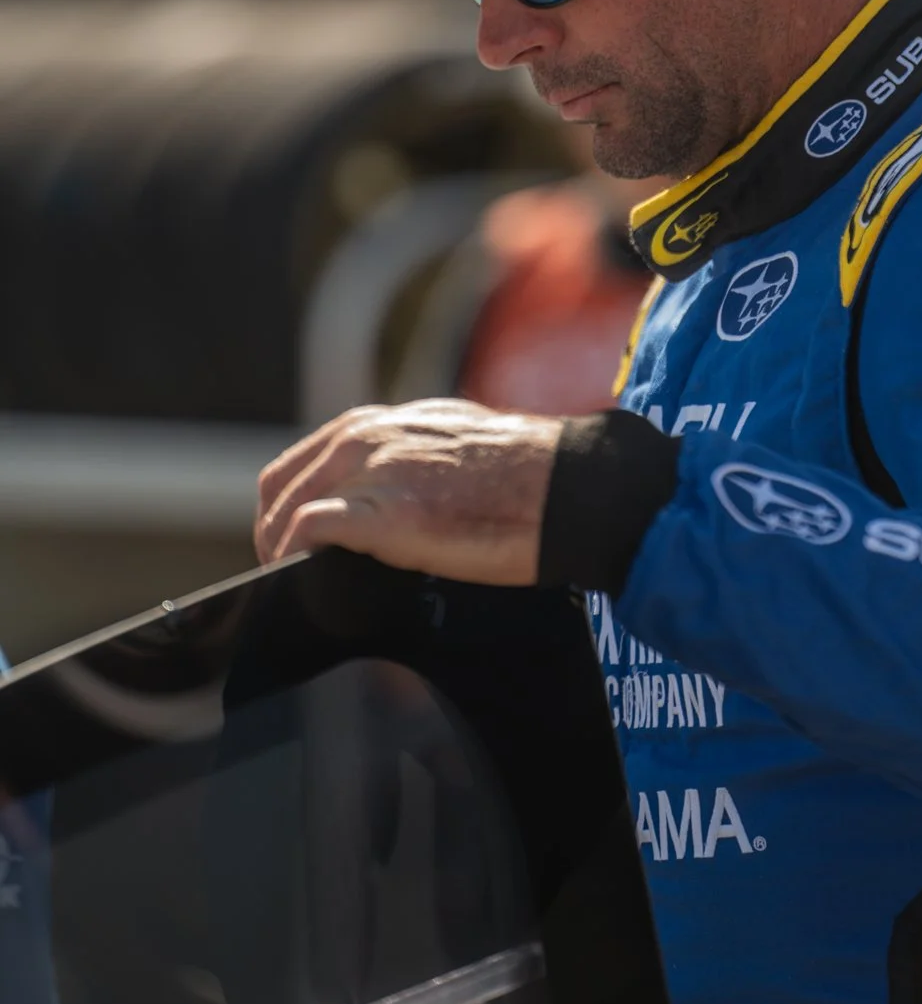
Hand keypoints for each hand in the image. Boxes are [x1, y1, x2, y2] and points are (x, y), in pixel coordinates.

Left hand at [254, 399, 563, 585]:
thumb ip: (423, 457)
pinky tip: (302, 579)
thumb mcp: (463, 442)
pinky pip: (306, 531)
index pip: (310, 455)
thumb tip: (415, 488)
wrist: (566, 486)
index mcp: (391, 421)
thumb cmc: (532, 475)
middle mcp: (371, 437)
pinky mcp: (383, 513)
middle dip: (273, 527)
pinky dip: (294, 557)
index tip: (296, 535)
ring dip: (277, 548)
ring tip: (288, 581)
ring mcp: (374, 472)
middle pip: (283, 482)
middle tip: (283, 567)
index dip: (293, 498)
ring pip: (284, 508)